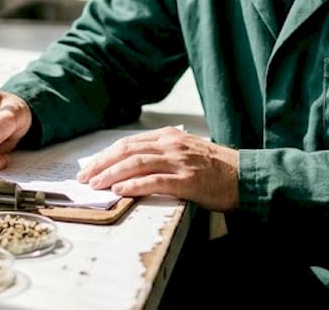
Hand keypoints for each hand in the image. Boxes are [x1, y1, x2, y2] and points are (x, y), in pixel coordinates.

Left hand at [75, 127, 239, 210]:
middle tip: (84, 178)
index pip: (128, 143)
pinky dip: (134, 186)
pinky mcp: (188, 180)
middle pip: (127, 150)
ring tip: (95, 185)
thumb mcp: (185, 151)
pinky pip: (155, 181)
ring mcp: (180, 162)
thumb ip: (161, 154)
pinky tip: (120, 192)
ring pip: (136, 163)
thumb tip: (129, 165)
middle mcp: (172, 145)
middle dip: (101, 164)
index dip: (105, 155)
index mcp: (169, 136)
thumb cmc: (214, 168)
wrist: (245, 176)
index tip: (89, 167)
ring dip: (111, 175)